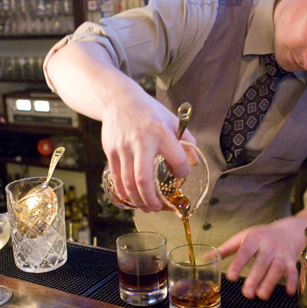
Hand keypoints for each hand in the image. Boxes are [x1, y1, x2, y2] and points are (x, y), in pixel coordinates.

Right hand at [102, 94, 196, 211]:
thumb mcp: (172, 120)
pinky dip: (123, 191)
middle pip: (144, 179)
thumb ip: (186, 140)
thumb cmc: (149, 111)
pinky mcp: (111, 151)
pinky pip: (117, 177)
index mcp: (161, 133)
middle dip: (151, 199)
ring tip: (146, 207)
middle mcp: (141, 141)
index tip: (181, 174)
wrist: (118, 99)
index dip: (182, 172)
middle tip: (158, 208)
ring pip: (128, 182)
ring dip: (138, 200)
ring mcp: (123, 147)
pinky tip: (130, 198)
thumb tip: (194, 163)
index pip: (177, 160)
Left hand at [219, 214, 306, 299]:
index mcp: (254, 239)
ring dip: (270, 282)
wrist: (287, 231)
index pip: (245, 252)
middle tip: (247, 294)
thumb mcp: (242, 238)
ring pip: (277, 268)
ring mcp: (281, 253)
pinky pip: (293, 271)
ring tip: (261, 296)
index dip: (238, 264)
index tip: (230, 277)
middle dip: (254, 278)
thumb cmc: (260, 236)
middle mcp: (269, 245)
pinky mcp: (291, 261)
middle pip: (261, 262)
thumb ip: (225, 249)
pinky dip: (293, 282)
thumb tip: (206, 258)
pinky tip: (289, 293)